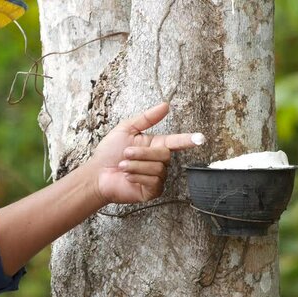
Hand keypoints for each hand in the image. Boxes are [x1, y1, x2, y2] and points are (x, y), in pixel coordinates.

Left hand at [87, 103, 204, 203]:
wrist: (97, 174)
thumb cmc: (109, 153)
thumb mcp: (126, 130)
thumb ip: (146, 118)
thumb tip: (165, 105)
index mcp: (155, 145)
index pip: (176, 141)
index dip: (188, 140)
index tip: (201, 138)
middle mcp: (158, 161)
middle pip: (164, 154)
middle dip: (142, 153)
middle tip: (125, 154)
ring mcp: (156, 177)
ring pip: (157, 168)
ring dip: (136, 166)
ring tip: (123, 166)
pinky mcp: (152, 191)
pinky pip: (154, 182)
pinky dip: (137, 177)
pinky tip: (127, 177)